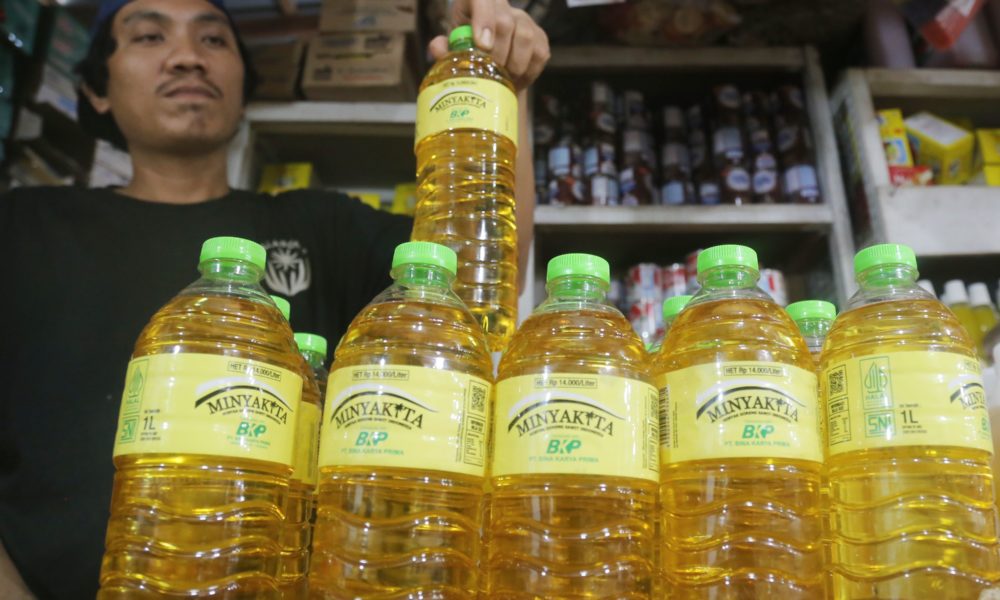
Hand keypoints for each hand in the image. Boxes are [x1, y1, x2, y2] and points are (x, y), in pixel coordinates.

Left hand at [428, 0, 550, 90]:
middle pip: (505, 22)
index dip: (484, 19)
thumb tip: (438, 48)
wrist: (491, 62)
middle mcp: (503, 6)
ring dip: (513, 64)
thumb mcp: (452, 48)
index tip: (483, 46)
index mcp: (475, 2)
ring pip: (525, 37)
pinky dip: (527, 72)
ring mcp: (524, 20)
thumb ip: (444, 48)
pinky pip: (539, 54)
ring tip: (503, 79)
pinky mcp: (540, 37)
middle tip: (489, 73)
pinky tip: (515, 80)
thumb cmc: (467, 51)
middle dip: (497, 53)